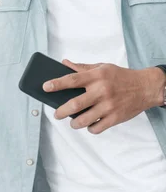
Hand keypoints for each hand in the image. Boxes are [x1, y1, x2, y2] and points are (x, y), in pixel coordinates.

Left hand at [43, 59, 162, 133]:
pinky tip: (88, 124)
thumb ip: (82, 67)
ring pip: (84, 120)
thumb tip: (64, 63)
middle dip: (61, 111)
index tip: (45, 87)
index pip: (72, 80)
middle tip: (56, 114)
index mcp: (96, 76)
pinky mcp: (115, 118)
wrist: (145, 87)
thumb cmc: (121, 76)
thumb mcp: (102, 67)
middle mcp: (101, 91)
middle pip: (75, 104)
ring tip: (72, 122)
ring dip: (74, 123)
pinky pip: (97, 128)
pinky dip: (90, 128)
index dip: (57, 84)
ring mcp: (108, 106)